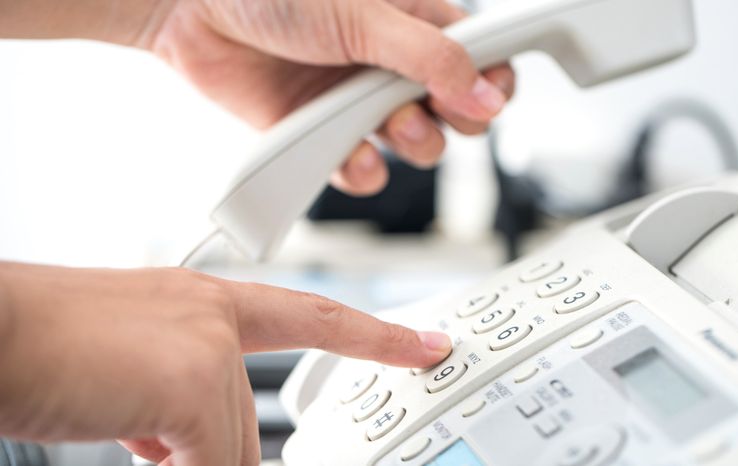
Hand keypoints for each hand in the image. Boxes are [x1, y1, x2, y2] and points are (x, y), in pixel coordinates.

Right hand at [0, 262, 451, 465]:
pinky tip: (135, 439)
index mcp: (204, 301)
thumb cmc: (41, 346)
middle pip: (247, 419)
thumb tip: (188, 448)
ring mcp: (207, 344)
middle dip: (213, 454)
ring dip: (183, 460)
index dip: (375, 334)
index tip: (426, 344)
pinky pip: (211, 463)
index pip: (312, 316)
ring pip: (227, 447)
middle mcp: (213, 313)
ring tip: (123, 417)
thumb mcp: (130, 374)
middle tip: (166, 434)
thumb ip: (174, 404)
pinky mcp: (191, 381)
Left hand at [142, 0, 514, 194]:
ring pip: (415, 145)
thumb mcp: (365, 15)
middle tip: (427, 109)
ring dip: (411, 145)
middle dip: (451, 120)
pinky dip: (363, 170)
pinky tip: (350, 154)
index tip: (488, 99)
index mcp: (415, 21)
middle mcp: (393, 65)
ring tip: (387, 125)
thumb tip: (487, 92)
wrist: (192, 14)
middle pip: (456, 111)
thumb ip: (433, 57)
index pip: (481, 57)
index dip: (493, 82)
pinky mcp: (327, 134)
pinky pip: (365, 168)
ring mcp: (361, 102)